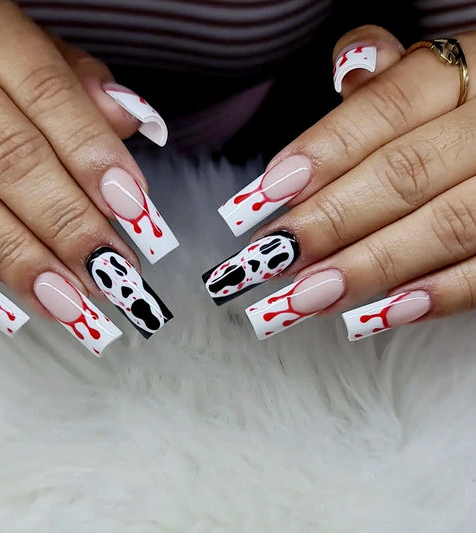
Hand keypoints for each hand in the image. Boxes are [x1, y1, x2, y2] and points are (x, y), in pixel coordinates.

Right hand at [0, 0, 176, 353]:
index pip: (46, 91)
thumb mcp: (17, 38)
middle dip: (65, 222)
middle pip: (8, 154)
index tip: (134, 210)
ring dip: (16, 258)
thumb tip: (130, 117)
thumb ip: (71, 79)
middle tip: (109, 274)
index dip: (93, 154)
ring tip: (66, 302)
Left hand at [204, 24, 475, 340]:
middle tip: (270, 257)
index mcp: (463, 73)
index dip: (323, 151)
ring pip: (447, 226)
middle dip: (331, 221)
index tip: (265, 195)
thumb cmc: (459, 112)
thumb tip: (348, 66)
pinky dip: (433, 296)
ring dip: (367, 268)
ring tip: (304, 299)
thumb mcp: (433, 78)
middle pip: (406, 173)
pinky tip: (373, 317)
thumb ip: (388, 83)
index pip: (386, 108)